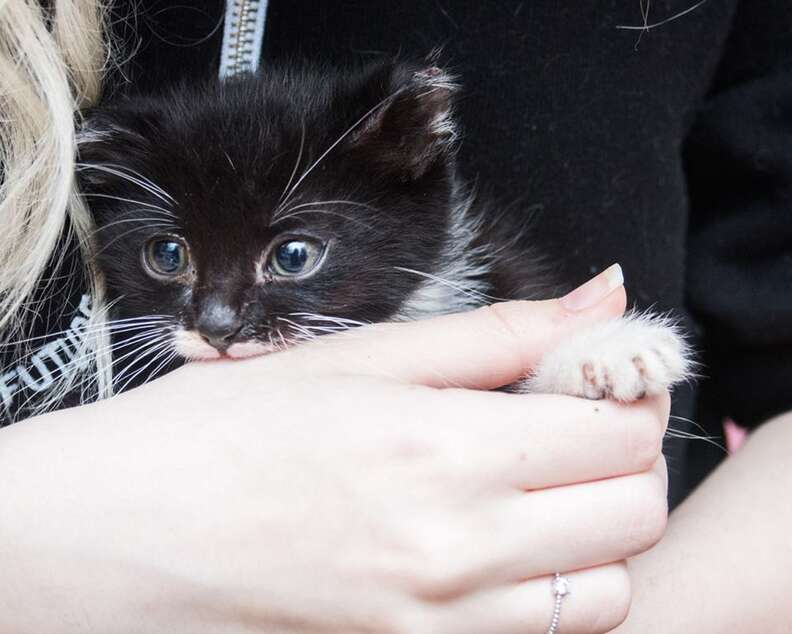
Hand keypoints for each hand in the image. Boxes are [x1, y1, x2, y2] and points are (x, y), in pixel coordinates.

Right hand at [0, 271, 668, 632]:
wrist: (124, 532)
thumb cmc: (225, 431)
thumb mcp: (358, 356)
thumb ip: (497, 330)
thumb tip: (603, 294)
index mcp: (444, 448)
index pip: (622, 432)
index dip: (628, 393)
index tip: (597, 375)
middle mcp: (458, 548)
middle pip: (636, 511)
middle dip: (623, 458)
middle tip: (571, 425)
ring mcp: (441, 622)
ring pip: (608, 590)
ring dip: (596, 534)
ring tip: (539, 491)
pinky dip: (553, 591)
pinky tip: (502, 546)